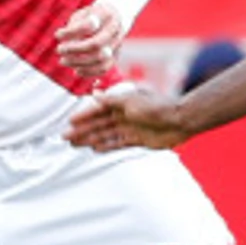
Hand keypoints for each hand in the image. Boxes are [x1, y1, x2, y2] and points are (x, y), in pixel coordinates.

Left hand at [57, 0, 128, 78]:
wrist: (114, 18)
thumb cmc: (92, 16)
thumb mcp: (82, 14)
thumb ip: (74, 26)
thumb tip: (63, 40)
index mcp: (106, 13)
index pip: (89, 25)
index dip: (71, 32)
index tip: (57, 34)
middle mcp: (115, 29)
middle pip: (96, 44)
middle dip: (74, 49)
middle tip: (59, 50)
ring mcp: (117, 44)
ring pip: (100, 58)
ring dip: (79, 62)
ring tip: (63, 61)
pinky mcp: (115, 56)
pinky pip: (104, 68)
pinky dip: (89, 72)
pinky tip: (76, 71)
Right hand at [69, 79, 195, 152]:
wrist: (179, 120)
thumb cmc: (156, 107)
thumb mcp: (131, 101)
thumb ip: (112, 100)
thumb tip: (94, 95)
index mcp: (122, 102)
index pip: (98, 108)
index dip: (84, 114)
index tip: (70, 121)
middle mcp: (124, 114)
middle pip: (99, 123)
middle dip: (82, 129)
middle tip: (65, 137)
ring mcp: (130, 127)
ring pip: (105, 134)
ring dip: (90, 138)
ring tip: (74, 144)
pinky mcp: (137, 139)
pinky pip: (117, 143)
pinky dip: (106, 145)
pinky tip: (93, 149)